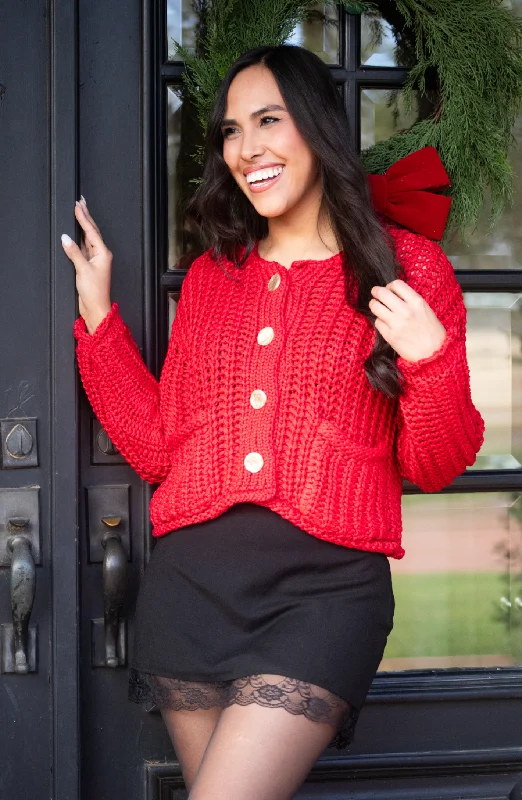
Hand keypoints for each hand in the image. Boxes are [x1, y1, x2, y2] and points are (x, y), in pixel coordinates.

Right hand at [61, 197, 111, 333]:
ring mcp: (94, 260)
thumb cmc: (94, 292)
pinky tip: (74, 233)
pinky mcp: (88, 266)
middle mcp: (100, 254)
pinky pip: (82, 248)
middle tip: (81, 202)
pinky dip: (78, 238)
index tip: (78, 205)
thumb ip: (74, 253)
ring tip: (78, 211)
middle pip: (91, 231)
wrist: (95, 308)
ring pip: (87, 238)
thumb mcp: (83, 270)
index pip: (91, 231)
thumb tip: (65, 238)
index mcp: (103, 253)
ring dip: (83, 225)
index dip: (84, 217)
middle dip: (86, 216)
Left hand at [369, 280, 446, 362]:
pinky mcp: (390, 335)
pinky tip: (384, 322)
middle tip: (375, 293)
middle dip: (376, 291)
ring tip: (376, 306)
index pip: (396, 284)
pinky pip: (377, 322)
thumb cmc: (432, 333)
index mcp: (417, 302)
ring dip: (374, 305)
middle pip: (382, 293)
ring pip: (376, 307)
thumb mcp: (426, 310)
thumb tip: (395, 294)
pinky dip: (379, 321)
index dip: (389, 285)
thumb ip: (411, 301)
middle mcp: (406, 311)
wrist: (433, 354)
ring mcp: (396, 323)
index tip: (388, 289)